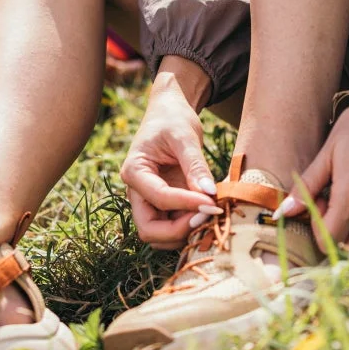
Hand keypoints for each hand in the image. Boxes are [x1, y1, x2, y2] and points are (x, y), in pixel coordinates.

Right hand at [120, 72, 220, 249]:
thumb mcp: (185, 136)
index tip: (213, 203)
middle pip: (150, 230)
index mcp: (134, 171)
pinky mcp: (163, 206)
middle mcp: (137, 192)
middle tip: (208, 215)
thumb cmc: (173, 120)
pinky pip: (173, 227)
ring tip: (211, 213)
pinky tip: (209, 212)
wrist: (169, 114)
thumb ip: (195, 166)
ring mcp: (149, 201)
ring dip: (185, 232)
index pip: (159, 198)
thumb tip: (210, 194)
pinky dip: (190, 227)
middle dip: (179, 230)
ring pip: (161, 236)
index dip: (187, 204)